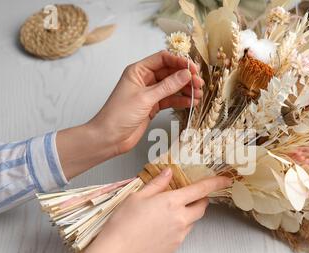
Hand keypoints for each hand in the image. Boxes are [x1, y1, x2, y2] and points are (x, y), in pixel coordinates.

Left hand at [56, 51, 202, 179]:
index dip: (179, 61)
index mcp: (138, 71)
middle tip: (199, 83)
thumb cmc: (119, 115)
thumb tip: (186, 74)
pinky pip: (170, 100)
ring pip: (171, 87)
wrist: (109, 138)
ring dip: (185, 89)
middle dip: (185, 77)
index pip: (163, 59)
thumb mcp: (146, 98)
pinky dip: (180, 100)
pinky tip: (190, 102)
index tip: (193, 69)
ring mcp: (149, 93)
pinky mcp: (152, 106)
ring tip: (198, 94)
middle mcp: (144, 79)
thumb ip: (167, 86)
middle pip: (169, 72)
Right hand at [80, 169, 231, 252]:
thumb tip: (168, 172)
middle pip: (201, 207)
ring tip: (166, 213)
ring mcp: (179, 235)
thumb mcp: (137, 196)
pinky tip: (160, 228)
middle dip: (200, 199)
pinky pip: (183, 234)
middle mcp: (180, 219)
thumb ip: (157, 183)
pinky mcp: (174, 248)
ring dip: (187, 214)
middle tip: (188, 195)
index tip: (225, 179)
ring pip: (192, 221)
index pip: (202, 189)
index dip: (216, 183)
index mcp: (172, 202)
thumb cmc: (123, 225)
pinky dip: (178, 227)